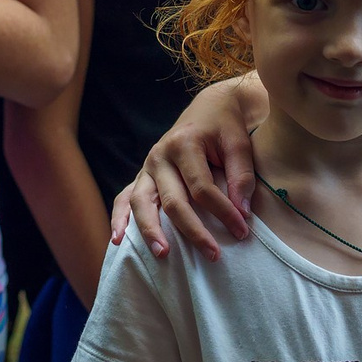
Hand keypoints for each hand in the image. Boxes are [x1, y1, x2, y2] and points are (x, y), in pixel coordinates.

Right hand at [106, 75, 265, 261]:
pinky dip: (119, 219)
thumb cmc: (226, 126)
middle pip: (172, 201)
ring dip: (150, 230)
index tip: (243, 231)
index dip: (223, 212)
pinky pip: (124, 199)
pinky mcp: (142, 176)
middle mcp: (159, 156)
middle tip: (213, 255)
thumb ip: (241, 177)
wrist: (208, 107)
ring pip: (142, 203)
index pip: (202, 188)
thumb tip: (241, 212)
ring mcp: (147, 167)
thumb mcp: (239, 144)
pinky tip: (119, 240)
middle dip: (193, 230)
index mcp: (183, 144)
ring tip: (163, 254)